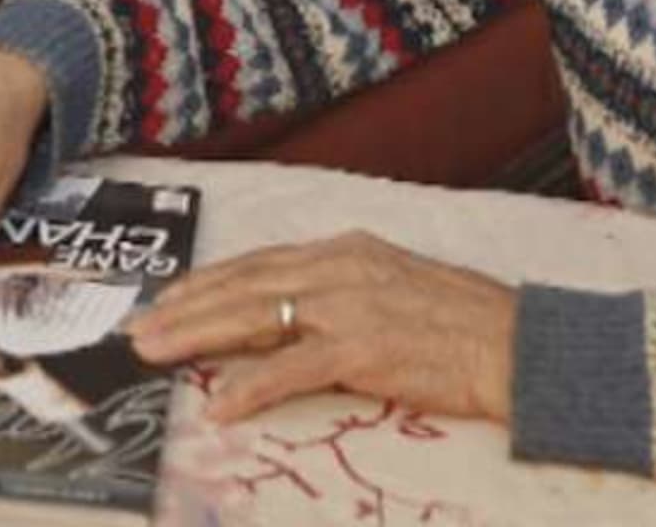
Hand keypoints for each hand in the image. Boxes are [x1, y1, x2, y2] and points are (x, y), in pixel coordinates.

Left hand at [126, 232, 516, 423]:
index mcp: (346, 249)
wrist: (516, 343)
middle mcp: (339, 267)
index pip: (259, 263)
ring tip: (154, 354)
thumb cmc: (463, 323)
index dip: (208, 282)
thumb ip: (341, 293)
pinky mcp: (361, 349)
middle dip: (185, 307)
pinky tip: (222, 406)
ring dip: (197, 337)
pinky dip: (251, 388)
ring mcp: (349, 305)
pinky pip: (291, 370)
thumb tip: (291, 318)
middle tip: (139, 329)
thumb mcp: (393, 286)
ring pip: (253, 318)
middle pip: (244, 286)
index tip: (168, 299)